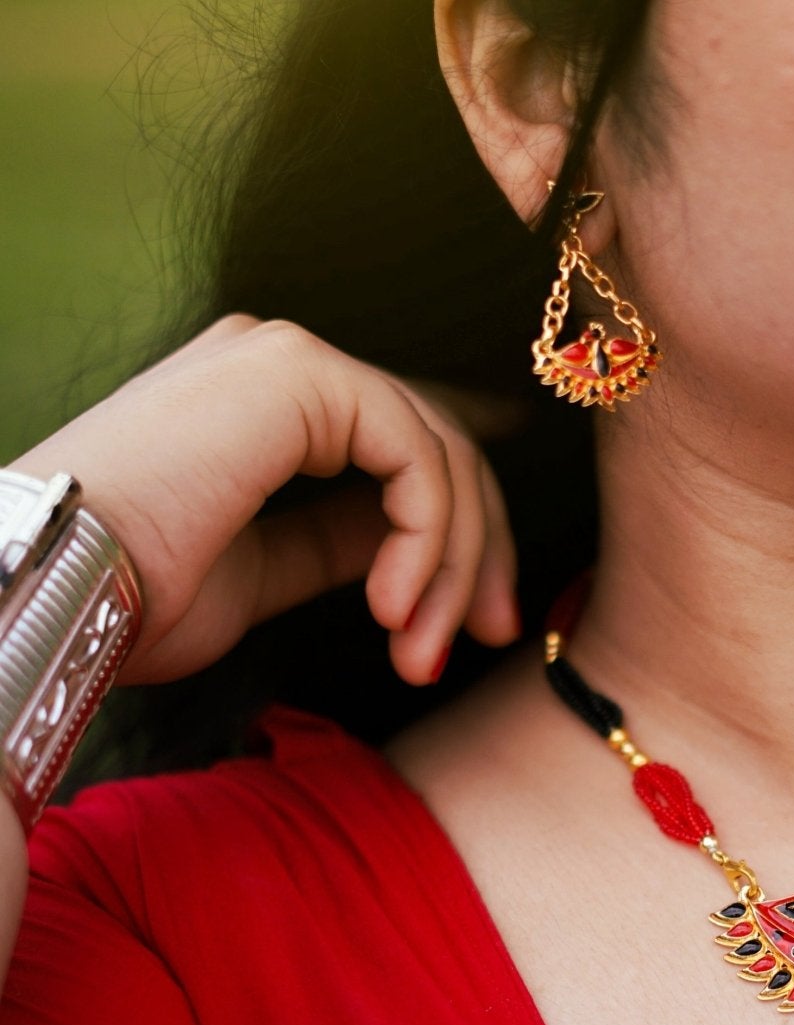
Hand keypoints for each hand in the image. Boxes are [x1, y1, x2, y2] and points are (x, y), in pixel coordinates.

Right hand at [12, 315, 521, 686]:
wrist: (54, 592)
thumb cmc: (129, 598)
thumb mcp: (265, 574)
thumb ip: (340, 542)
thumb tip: (416, 545)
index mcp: (266, 405)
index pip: (407, 445)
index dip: (465, 526)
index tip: (484, 615)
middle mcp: (280, 365)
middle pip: (439, 445)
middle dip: (479, 550)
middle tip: (492, 634)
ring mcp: (287, 360)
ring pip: (438, 455)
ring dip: (451, 565)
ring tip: (420, 648)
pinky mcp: (299, 376)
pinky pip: (416, 455)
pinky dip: (427, 539)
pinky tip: (393, 608)